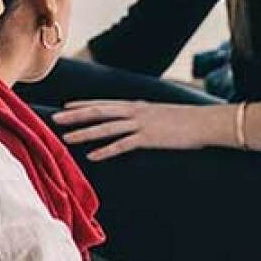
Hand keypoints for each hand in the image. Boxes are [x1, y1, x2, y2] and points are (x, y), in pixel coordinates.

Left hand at [52, 100, 230, 160]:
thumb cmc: (187, 120)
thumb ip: (146, 117)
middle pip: (99, 112)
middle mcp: (135, 111)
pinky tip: (92, 157)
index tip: (66, 106)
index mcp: (137, 105)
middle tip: (55, 118)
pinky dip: (106, 151)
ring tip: (66, 138)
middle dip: (75, 116)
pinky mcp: (149, 138)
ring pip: (106, 128)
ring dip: (85, 133)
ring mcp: (141, 124)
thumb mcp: (161, 114)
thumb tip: (137, 123)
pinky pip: (122, 145)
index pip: (105, 103)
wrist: (206, 122)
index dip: (84, 105)